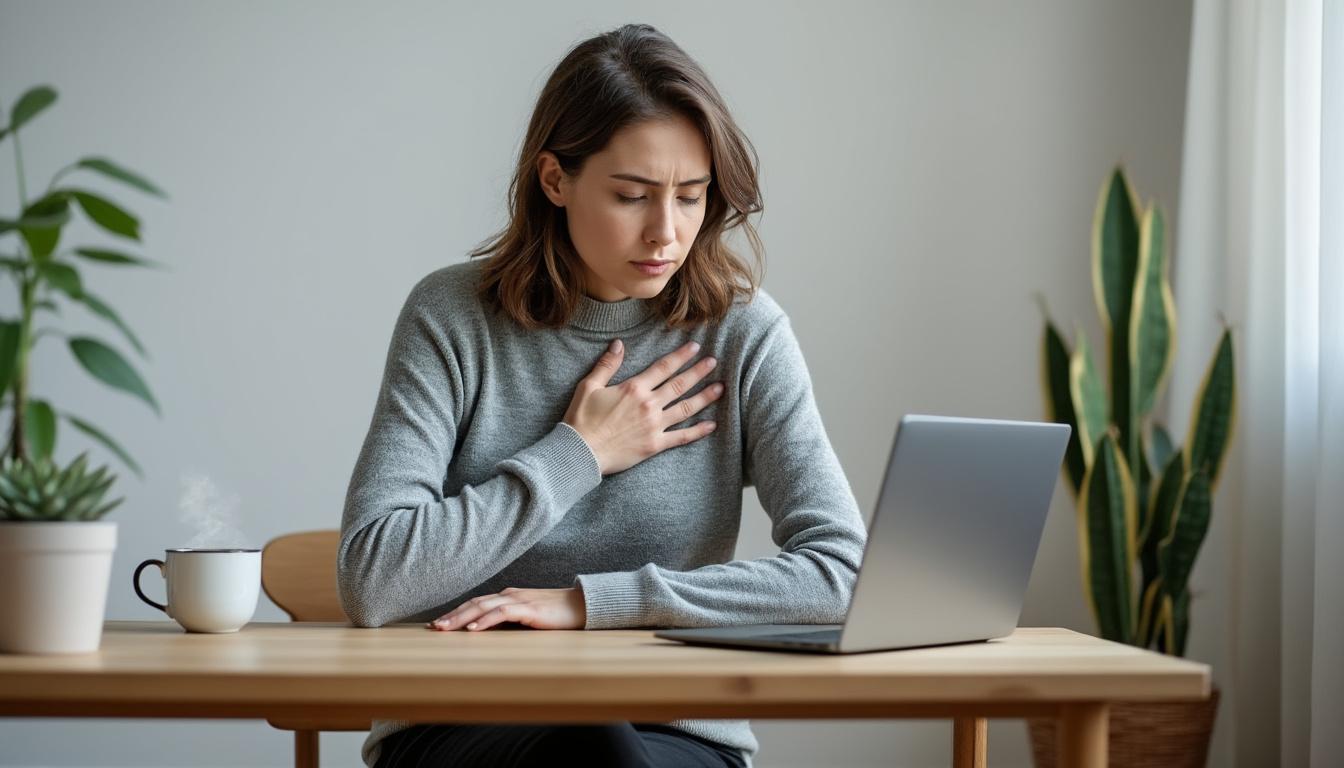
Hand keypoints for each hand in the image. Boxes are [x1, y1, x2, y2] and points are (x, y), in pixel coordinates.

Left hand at [426, 587, 585, 630]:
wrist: (583, 606)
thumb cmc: (557, 614)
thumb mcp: (529, 618)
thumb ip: (511, 620)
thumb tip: (492, 633)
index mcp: (508, 597)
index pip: (477, 604)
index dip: (457, 613)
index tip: (440, 624)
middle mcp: (510, 595)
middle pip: (475, 604)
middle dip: (453, 615)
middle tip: (434, 627)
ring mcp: (519, 600)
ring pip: (483, 607)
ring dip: (462, 618)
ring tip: (445, 629)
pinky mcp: (529, 609)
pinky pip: (503, 613)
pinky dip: (486, 621)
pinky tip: (474, 629)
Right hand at [562, 339, 723, 475]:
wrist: (580, 452)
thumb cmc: (581, 419)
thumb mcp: (589, 386)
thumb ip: (607, 364)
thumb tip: (619, 344)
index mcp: (634, 388)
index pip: (663, 367)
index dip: (681, 356)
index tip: (695, 347)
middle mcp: (648, 405)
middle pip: (680, 384)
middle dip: (699, 371)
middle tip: (714, 362)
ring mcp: (654, 426)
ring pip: (685, 408)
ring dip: (704, 397)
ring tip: (720, 388)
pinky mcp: (654, 445)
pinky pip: (681, 437)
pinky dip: (698, 431)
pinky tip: (712, 425)